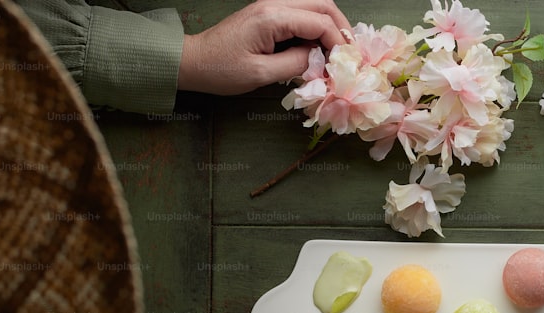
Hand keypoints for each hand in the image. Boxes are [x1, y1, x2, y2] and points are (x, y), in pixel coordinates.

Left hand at [177, 0, 351, 94]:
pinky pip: (301, 16)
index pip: (320, 22)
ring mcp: (271, 7)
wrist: (193, 61)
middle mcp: (275, 5)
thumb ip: (296, 64)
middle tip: (351, 55)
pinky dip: (316, 31)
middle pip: (323, 5)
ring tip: (337, 54)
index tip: (347, 64)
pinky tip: (318, 51)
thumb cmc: (221, 70)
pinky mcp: (268, 16)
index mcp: (273, 17)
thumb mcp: (261, 74)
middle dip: (341, 29)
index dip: (339, 43)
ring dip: (330, 28)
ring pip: (314, 8)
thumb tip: (320, 60)